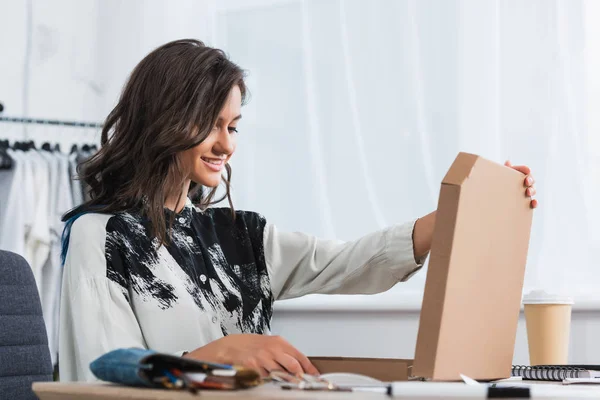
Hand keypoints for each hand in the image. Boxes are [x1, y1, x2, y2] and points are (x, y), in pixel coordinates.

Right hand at [183, 334, 318, 376]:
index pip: (299, 356)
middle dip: (300, 377)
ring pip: (281, 374)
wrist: (229, 347)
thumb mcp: (269, 345)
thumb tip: (300, 366)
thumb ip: (284, 354)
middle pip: (294, 366)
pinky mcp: (253, 367)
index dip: (309, 368)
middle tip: (304, 384)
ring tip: (287, 385)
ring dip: (285, 381)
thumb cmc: (251, 346)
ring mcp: (263, 358)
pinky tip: (269, 383)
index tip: (315, 376)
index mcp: (279, 342)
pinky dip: (269, 383)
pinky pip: (266, 379)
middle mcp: (272, 349)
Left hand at [504, 160, 537, 208]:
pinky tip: (533, 202)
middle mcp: (525, 184)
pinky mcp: (526, 203)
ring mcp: (526, 193)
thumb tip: (508, 162)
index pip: (524, 171)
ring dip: (532, 190)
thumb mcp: (502, 176)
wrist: (496, 196)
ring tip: (528, 192)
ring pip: (532, 191)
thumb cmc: (500, 183)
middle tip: (527, 182)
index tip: (527, 171)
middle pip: (531, 180)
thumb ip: (506, 170)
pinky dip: (535, 203)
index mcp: (519, 176)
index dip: (526, 170)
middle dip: (530, 180)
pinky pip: (533, 203)